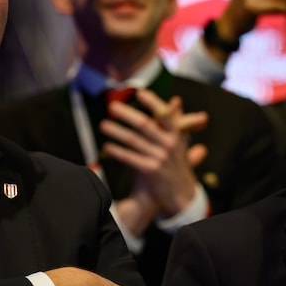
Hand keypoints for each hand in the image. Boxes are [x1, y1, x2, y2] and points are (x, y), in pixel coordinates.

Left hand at [101, 90, 208, 220]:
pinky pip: (130, 158)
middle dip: (127, 114)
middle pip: (144, 125)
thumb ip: (176, 120)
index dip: (153, 102)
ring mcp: (160, 157)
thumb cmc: (176, 163)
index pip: (164, 114)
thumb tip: (175, 100)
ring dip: (117, 131)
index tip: (140, 93)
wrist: (180, 193)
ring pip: (134, 140)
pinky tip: (107, 146)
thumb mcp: (179, 141)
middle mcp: (168, 144)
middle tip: (112, 107)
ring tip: (104, 125)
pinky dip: (118, 152)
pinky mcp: (151, 171)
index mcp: (176, 134)